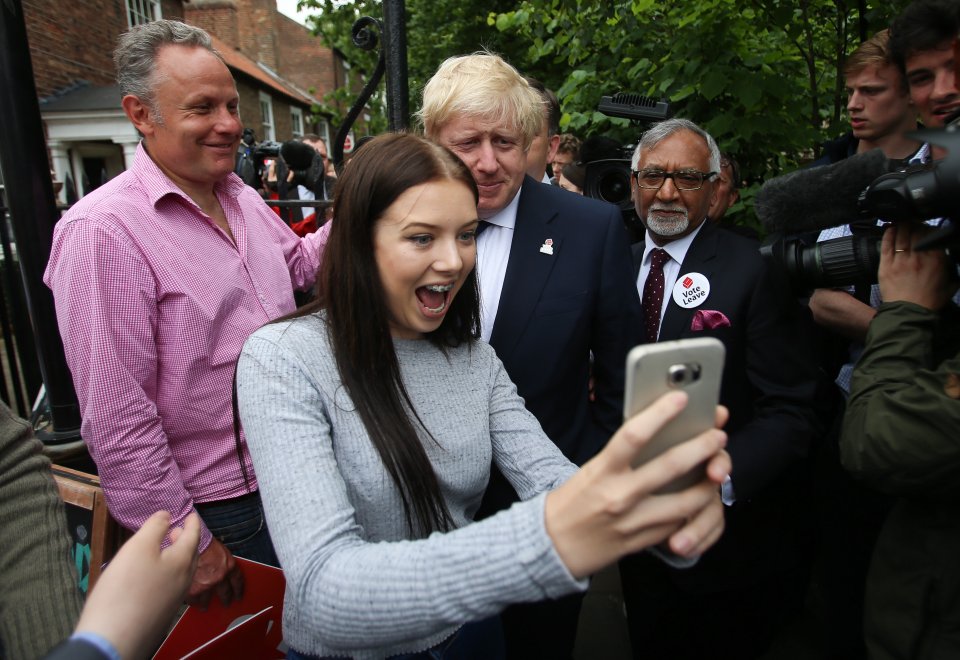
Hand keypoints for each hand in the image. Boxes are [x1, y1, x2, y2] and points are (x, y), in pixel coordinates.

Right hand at [74, 511, 200, 658]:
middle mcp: (184, 581)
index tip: (193, 514)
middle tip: (178, 530)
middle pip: (190, 554)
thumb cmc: (125, 590)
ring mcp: (173, 599)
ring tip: (164, 549)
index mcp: (183, 562)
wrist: (113, 639)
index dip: (193, 522)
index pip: (194, 535)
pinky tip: (151, 575)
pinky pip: (170, 586)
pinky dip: (167, 572)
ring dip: (176, 556)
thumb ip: (155, 527)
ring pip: (181, 571)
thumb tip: (167, 514)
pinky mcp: (160, 613)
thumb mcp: (138, 547)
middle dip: (185, 539)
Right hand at [186, 537, 244, 608]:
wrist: (190, 543)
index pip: (238, 581)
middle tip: (226, 603)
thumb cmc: (204, 542)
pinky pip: (193, 599)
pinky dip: (192, 601)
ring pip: (207, 598)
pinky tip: (192, 602)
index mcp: (229, 566)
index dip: (239, 589)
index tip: (238, 595)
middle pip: (225, 592)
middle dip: (226, 599)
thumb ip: (222, 562)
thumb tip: (221, 569)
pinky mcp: (193, 589)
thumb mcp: (220, 550)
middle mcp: (220, 577)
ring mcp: (207, 584)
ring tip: (204, 606)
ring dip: (206, 603)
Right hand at [545, 391, 729, 578]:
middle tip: (717, 436)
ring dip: (708, 484)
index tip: (681, 398)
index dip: (660, 413)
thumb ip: (620, 457)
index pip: (633, 435)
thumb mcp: (590, 471)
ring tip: (717, 470)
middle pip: (670, 465)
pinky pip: (677, 524)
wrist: (553, 546)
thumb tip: (654, 434)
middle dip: (701, 447)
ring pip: (686, 501)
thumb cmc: (571, 502)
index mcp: (602, 471)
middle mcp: (620, 495)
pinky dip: (692, 510)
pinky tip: (698, 499)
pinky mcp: (642, 541)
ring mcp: (633, 521)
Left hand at [879, 222, 957, 310]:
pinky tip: (890, 228)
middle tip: (914, 223)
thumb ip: (951, 270)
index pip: (931, 235)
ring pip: (900, 236)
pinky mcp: (886, 265)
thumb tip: (951, 261)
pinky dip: (888, 234)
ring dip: (902, 226)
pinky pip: (886, 245)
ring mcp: (900, 260)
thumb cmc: (929, 301)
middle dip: (915, 225)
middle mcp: (917, 257)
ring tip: (903, 221)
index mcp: (935, 260)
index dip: (928, 228)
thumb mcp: (950, 285)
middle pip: (915, 232)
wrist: (909, 312)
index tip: (927, 227)